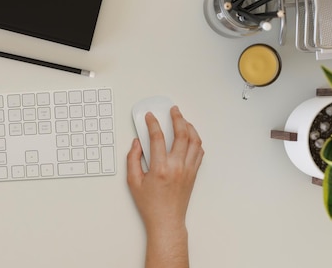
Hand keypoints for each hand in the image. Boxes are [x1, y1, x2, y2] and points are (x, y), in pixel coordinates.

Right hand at [126, 106, 202, 267]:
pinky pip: (199, 152)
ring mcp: (188, 169)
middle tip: (173, 110)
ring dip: (190, 127)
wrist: (166, 221)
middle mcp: (177, 166)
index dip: (153, 123)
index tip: (150, 117)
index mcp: (160, 168)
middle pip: (181, 134)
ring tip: (183, 120)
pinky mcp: (193, 173)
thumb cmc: (150, 204)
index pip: (158, 138)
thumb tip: (137, 143)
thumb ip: (133, 159)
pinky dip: (196, 141)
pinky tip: (191, 136)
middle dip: (177, 118)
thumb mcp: (133, 181)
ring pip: (194, 141)